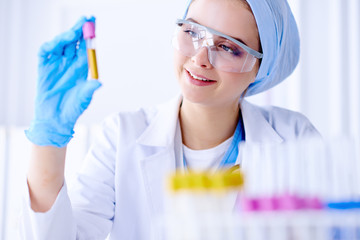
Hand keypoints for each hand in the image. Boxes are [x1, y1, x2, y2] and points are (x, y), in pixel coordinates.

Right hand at [25, 16, 101, 147]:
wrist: (56, 120)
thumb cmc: (72, 109)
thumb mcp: (83, 99)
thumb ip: (89, 89)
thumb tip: (99, 82)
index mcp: (82, 68)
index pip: (86, 48)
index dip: (90, 36)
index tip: (94, 24)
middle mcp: (70, 64)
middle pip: (74, 42)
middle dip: (79, 30)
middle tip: (86, 19)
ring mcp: (56, 65)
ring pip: (61, 44)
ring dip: (67, 37)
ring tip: (74, 33)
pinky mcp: (44, 68)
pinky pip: (46, 52)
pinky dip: (50, 46)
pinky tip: (56, 43)